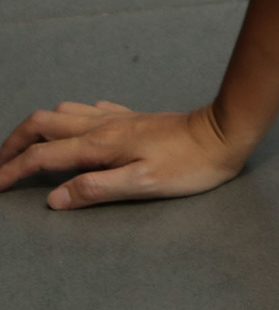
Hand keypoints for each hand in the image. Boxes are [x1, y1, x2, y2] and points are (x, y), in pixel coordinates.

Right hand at [0, 101, 245, 208]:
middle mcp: (103, 126)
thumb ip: (95, 189)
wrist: (225, 133)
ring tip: (26, 148)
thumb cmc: (190, 164)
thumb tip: (54, 199)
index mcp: (100, 145)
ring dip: (37, 129)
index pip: (42, 156)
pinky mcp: (133, 117)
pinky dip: (68, 120)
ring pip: (63, 113)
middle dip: (14, 143)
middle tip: (0, 165)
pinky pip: (89, 111)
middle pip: (42, 124)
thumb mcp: (143, 185)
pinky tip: (74, 130)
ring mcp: (118, 118)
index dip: (12, 171)